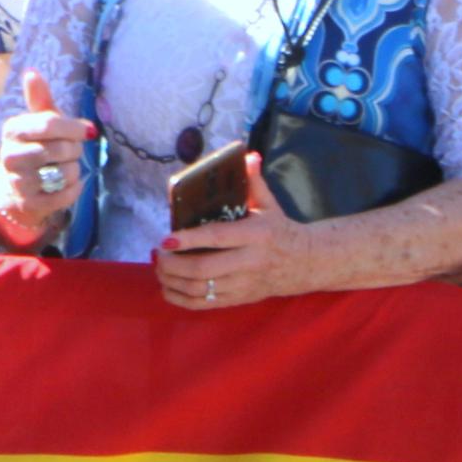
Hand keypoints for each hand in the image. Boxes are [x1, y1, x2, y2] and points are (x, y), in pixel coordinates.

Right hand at [0, 71, 90, 242]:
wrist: (18, 185)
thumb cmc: (36, 144)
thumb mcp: (38, 120)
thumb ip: (39, 97)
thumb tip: (32, 72)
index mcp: (13, 129)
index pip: (49, 124)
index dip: (74, 127)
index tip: (90, 130)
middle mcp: (10, 156)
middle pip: (61, 149)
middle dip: (74, 150)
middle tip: (70, 151)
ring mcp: (18, 182)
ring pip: (65, 173)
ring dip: (74, 169)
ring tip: (63, 167)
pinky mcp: (29, 204)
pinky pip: (65, 195)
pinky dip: (74, 189)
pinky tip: (67, 183)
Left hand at [154, 152, 308, 311]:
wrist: (305, 263)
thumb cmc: (279, 229)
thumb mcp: (269, 204)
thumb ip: (253, 181)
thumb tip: (247, 156)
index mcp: (255, 235)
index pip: (217, 238)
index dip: (189, 239)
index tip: (166, 239)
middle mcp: (249, 262)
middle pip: (203, 269)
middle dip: (172, 264)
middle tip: (156, 253)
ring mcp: (243, 284)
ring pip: (200, 290)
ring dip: (172, 281)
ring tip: (159, 267)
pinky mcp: (239, 299)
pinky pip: (205, 305)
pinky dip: (181, 299)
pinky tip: (168, 287)